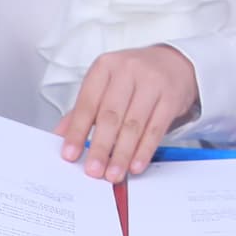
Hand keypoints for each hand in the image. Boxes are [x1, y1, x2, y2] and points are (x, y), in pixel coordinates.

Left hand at [58, 46, 199, 181]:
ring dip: (122, 154)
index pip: (87, 103)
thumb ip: (84, 109)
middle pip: (110, 115)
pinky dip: (144, 151)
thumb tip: (61, 134)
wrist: (174, 63)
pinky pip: (155, 129)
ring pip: (133, 125)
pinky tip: (136, 164)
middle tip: (94, 170)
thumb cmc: (135, 77)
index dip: (77, 131)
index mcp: (105, 67)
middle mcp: (128, 71)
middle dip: (100, 147)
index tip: (70, 154)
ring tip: (113, 173)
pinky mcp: (170, 97)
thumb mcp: (107, 84)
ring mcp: (151, 83)